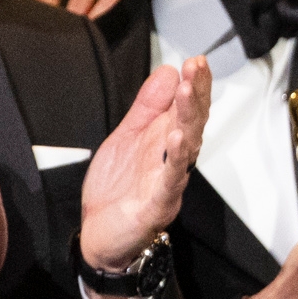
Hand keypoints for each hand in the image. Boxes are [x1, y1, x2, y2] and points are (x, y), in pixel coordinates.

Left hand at [80, 55, 207, 274]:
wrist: (101, 236)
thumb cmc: (119, 190)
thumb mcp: (127, 137)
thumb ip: (148, 107)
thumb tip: (167, 72)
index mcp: (165, 143)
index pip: (185, 110)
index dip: (192, 85)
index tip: (195, 61)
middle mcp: (172, 161)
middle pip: (191, 124)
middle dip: (195, 94)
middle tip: (196, 67)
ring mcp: (167, 183)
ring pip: (184, 149)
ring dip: (188, 120)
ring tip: (187, 94)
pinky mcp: (156, 206)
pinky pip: (169, 182)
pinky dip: (175, 162)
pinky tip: (176, 140)